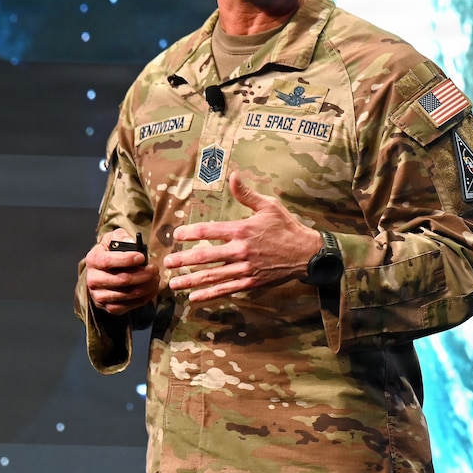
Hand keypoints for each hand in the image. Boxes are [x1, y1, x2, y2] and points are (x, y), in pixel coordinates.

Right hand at [84, 228, 159, 315]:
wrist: (103, 273)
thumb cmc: (110, 252)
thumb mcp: (113, 239)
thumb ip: (121, 236)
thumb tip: (132, 242)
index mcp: (93, 260)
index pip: (107, 261)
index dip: (126, 260)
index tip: (142, 257)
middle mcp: (93, 280)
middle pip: (121, 280)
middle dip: (143, 274)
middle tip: (155, 269)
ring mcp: (100, 296)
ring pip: (128, 294)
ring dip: (147, 286)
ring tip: (156, 278)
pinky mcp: (109, 308)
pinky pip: (130, 306)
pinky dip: (145, 298)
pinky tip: (152, 289)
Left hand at [165, 172, 320, 302]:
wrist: (306, 254)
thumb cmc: (286, 227)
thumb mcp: (269, 206)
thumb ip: (246, 194)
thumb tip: (232, 175)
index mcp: (242, 230)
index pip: (209, 231)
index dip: (190, 233)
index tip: (176, 234)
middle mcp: (241, 251)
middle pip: (206, 257)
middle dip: (183, 260)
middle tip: (167, 262)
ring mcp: (245, 269)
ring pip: (213, 276)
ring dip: (190, 280)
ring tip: (173, 284)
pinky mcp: (251, 283)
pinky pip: (226, 290)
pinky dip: (209, 294)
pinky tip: (194, 297)